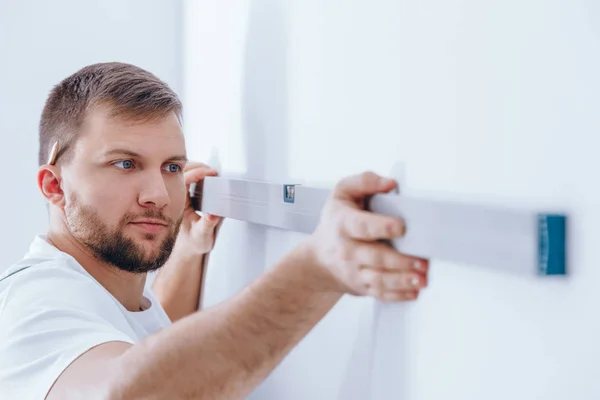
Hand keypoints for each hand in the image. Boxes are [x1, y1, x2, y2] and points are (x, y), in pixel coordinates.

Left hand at [175, 162, 222, 255]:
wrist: (188, 248)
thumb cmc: (193, 242)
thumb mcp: (202, 235)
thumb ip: (207, 225)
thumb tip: (212, 214)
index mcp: (176, 204)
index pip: (183, 181)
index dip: (197, 173)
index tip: (210, 173)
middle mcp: (176, 197)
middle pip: (182, 172)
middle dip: (198, 167)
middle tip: (213, 171)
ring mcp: (181, 195)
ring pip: (184, 172)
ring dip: (197, 168)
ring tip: (211, 172)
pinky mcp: (188, 195)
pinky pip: (190, 178)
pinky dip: (199, 172)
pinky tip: (208, 175)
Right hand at [307, 171, 428, 301]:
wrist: (319, 258)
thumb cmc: (336, 222)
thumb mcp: (342, 193)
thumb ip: (364, 182)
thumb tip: (389, 183)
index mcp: (344, 224)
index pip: (361, 226)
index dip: (381, 227)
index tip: (400, 227)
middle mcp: (348, 250)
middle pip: (375, 258)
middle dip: (400, 261)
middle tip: (421, 262)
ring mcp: (354, 271)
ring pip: (379, 280)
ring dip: (402, 281)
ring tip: (420, 279)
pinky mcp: (362, 286)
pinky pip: (380, 294)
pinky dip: (398, 295)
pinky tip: (413, 292)